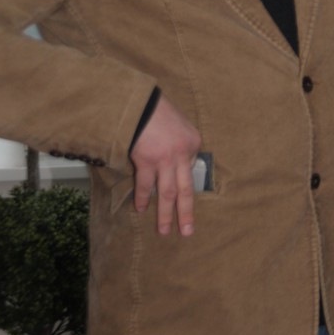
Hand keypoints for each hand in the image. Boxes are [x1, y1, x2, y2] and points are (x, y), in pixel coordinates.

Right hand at [130, 94, 200, 235]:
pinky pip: (146, 185)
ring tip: (164, 231)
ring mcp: (166, 160)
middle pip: (185, 190)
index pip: (190, 168)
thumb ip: (180, 142)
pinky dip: (143, 198)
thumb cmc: (158, 109)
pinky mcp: (147, 162)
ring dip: (164, 214)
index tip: (179, 189)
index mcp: (193, 143)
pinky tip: (141, 209)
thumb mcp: (180, 123)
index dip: (182, 177)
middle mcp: (183, 155)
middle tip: (187, 232)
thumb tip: (175, 158)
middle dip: (186, 213)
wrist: (140, 102)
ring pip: (167, 193)